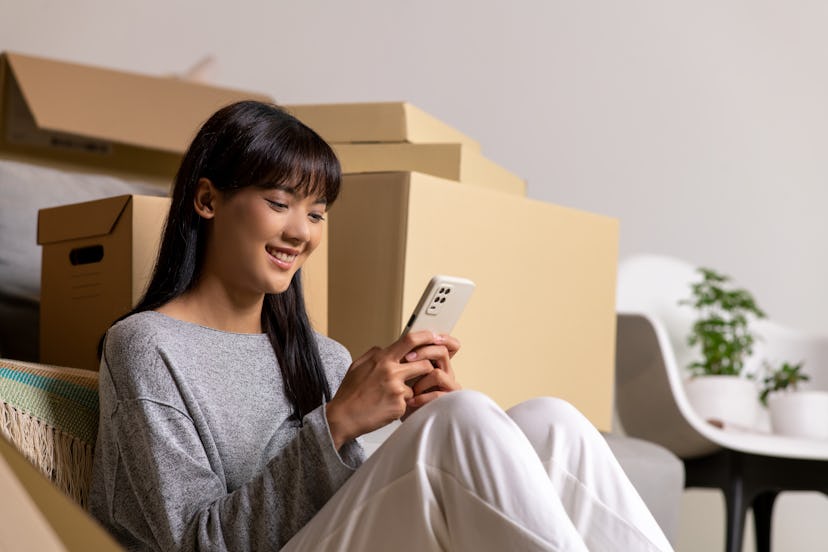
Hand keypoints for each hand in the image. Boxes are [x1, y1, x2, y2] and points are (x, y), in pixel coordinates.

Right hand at [325, 331, 441, 448]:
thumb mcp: (357, 365)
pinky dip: (400, 405)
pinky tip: (385, 408)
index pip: (410, 340)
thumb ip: (373, 354)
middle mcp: (391, 371)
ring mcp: (397, 389)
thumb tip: (384, 348)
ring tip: (391, 396)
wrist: (343, 417)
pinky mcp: (400, 406)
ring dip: (409, 390)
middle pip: (424, 364)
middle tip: (419, 375)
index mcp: (381, 359)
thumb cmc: (349, 393)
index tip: (434, 337)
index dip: (426, 336)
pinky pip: (408, 402)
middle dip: (425, 369)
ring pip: (416, 386)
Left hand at [403, 334, 461, 417]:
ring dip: (421, 379)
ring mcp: (449, 386)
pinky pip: (438, 394)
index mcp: (438, 362)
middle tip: (408, 358)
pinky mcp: (448, 401)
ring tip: (411, 389)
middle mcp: (446, 372)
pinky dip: (423, 396)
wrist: (406, 417)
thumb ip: (406, 358)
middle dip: (424, 352)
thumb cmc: (405, 396)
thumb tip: (396, 342)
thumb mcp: (404, 373)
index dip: (443, 338)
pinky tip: (413, 400)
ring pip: (438, 373)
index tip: (428, 336)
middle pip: (442, 352)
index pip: (450, 345)